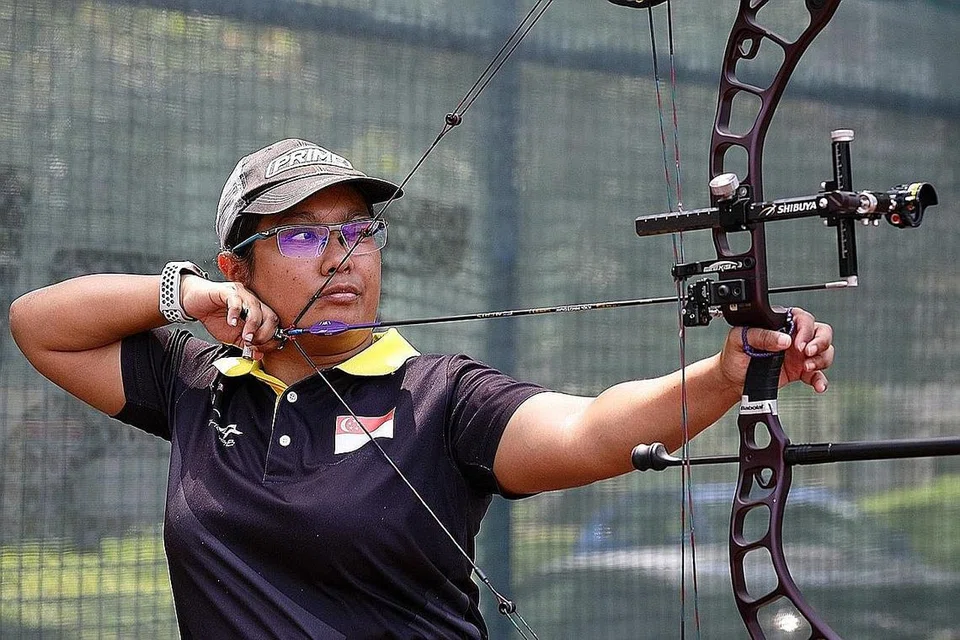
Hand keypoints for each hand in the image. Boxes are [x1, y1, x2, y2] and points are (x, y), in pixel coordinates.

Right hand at [180, 275, 279, 356]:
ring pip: (256, 307)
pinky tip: (231, 323)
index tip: (261, 349)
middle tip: (252, 343)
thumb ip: (246, 345)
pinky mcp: (227, 291)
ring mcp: (241, 294)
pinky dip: (235, 313)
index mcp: (258, 312)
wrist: (195, 303)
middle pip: (271, 315)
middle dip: (265, 333)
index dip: (271, 339)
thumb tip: (259, 355)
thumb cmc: (216, 317)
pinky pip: (236, 300)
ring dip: (253, 326)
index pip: (274, 324)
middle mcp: (253, 301)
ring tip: (245, 337)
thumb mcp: (233, 337)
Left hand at [719, 306, 834, 392]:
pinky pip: (818, 374)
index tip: (796, 343)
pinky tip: (818, 386)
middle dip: (820, 341)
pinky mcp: (799, 372)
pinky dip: (821, 380)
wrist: (731, 379)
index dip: (805, 329)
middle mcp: (792, 337)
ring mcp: (798, 355)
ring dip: (821, 359)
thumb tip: (783, 339)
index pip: (802, 318)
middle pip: (821, 332)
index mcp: (779, 324)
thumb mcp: (739, 339)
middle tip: (806, 352)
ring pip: (824, 351)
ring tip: (806, 367)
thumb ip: (761, 335)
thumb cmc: (734, 355)